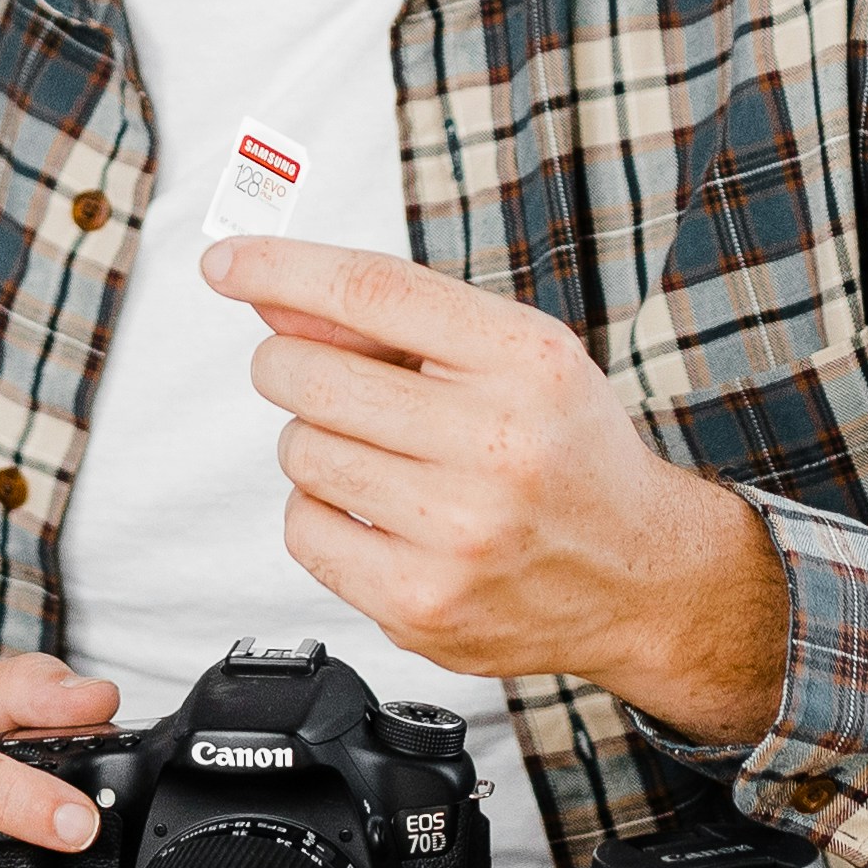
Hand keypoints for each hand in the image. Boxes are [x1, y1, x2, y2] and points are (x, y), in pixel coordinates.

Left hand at [200, 237, 790, 745]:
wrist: (641, 576)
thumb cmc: (565, 452)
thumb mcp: (509, 358)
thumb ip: (392, 322)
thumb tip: (272, 296)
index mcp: (527, 362)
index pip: (372, 291)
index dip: (281, 268)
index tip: (226, 262)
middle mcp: (499, 447)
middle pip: (310, 373)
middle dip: (296, 366)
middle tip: (333, 382)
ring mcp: (458, 536)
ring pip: (299, 451)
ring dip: (319, 445)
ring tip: (386, 458)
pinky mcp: (421, 605)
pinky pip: (302, 530)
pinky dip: (323, 514)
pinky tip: (381, 515)